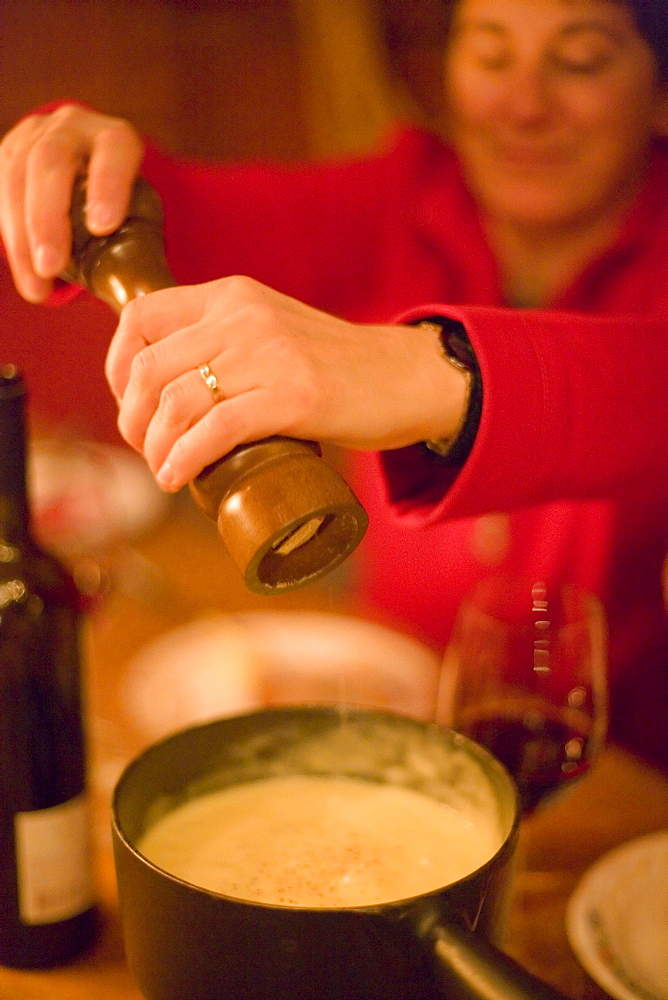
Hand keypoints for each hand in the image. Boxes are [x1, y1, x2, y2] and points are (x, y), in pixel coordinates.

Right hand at [0, 104, 142, 301]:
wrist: (84, 178)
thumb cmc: (122, 208)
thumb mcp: (138, 214)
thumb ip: (139, 243)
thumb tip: (143, 299)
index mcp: (114, 138)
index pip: (114, 150)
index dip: (108, 184)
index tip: (103, 226)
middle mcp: (71, 128)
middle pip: (49, 160)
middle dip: (47, 217)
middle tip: (50, 266)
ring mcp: (31, 138)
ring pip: (15, 178)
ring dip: (21, 237)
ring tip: (37, 285)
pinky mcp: (4, 158)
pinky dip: (10, 239)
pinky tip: (26, 276)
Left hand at [105, 275, 468, 490]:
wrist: (405, 376)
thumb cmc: (333, 366)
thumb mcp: (268, 329)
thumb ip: (223, 339)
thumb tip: (164, 387)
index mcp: (230, 295)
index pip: (140, 318)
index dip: (117, 367)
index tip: (131, 405)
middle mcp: (242, 317)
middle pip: (149, 369)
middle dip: (133, 420)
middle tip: (146, 448)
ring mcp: (269, 355)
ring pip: (176, 402)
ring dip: (155, 446)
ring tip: (162, 469)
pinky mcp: (294, 397)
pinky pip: (216, 429)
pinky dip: (184, 458)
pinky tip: (176, 477)